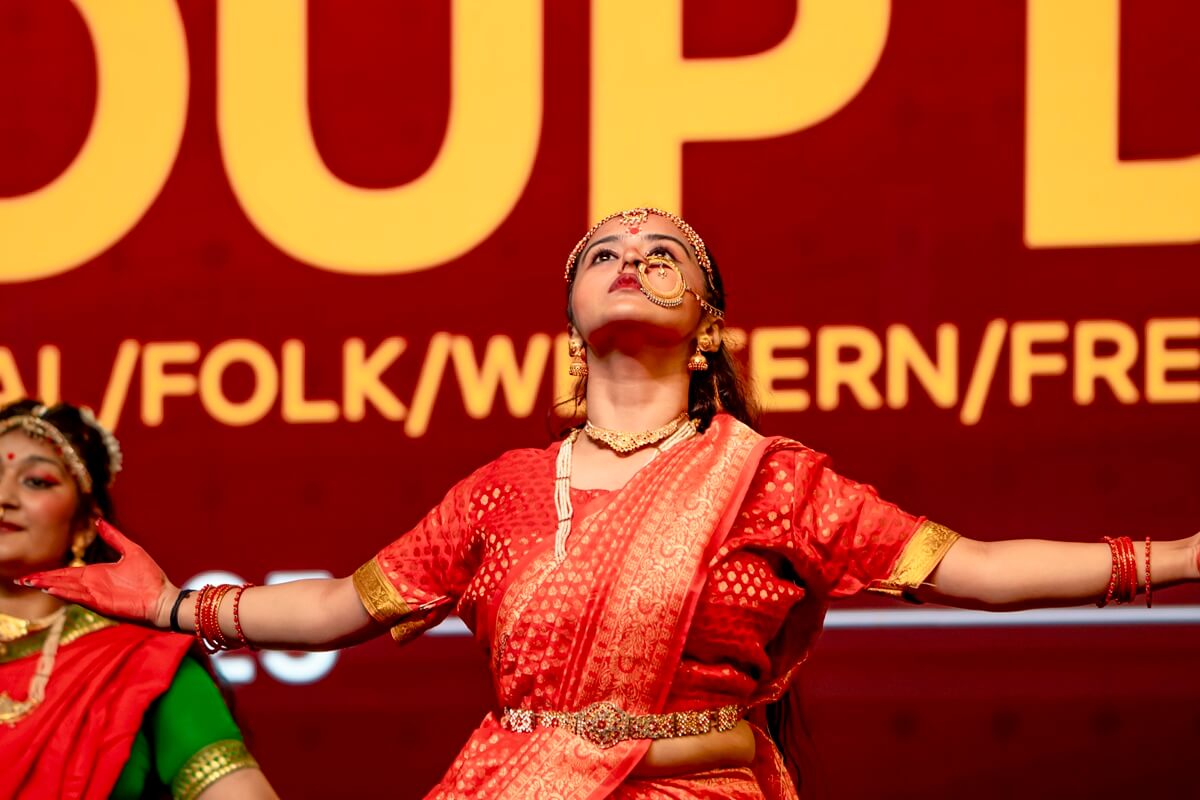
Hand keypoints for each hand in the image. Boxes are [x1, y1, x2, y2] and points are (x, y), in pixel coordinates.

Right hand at [19, 519, 176, 627]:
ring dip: (51, 585)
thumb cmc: (151, 577)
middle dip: (43, 580)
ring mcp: (97, 595)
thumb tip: (99, 521)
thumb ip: (114, 537)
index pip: (68, 573)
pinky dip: (66, 592)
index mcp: (98, 574)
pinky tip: (53, 589)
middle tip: (23, 580)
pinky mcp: (103, 603)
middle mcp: (94, 585)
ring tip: (32, 582)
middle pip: (63, 581)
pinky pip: (81, 597)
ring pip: (68, 589)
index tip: (32, 575)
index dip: (50, 573)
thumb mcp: (131, 550)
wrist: (163, 596)